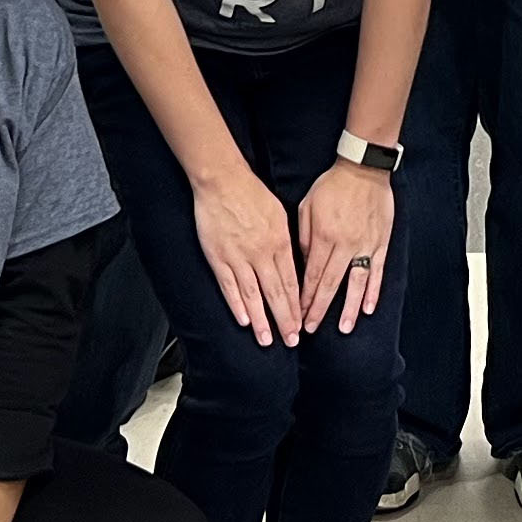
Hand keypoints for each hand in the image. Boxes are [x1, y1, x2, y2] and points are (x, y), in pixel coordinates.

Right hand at [192, 164, 300, 346]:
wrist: (223, 181)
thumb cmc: (252, 194)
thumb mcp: (280, 214)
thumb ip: (287, 240)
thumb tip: (294, 263)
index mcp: (280, 243)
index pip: (292, 282)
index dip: (297, 305)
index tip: (302, 323)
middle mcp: (262, 254)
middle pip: (276, 293)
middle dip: (285, 320)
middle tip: (291, 340)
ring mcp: (239, 258)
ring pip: (253, 295)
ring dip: (262, 320)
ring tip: (268, 340)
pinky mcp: (219, 258)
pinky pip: (229, 286)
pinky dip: (237, 305)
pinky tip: (244, 320)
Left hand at [295, 163, 394, 335]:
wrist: (364, 169)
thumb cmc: (332, 186)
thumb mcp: (307, 207)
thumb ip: (303, 237)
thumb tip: (303, 263)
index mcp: (324, 236)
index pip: (312, 275)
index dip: (305, 297)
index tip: (298, 314)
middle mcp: (345, 245)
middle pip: (331, 284)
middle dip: (320, 309)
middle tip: (311, 329)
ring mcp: (365, 245)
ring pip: (356, 283)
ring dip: (348, 308)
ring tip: (343, 328)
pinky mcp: (381, 242)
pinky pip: (377, 271)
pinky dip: (373, 291)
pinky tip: (368, 307)